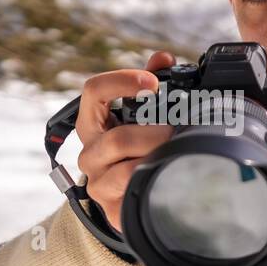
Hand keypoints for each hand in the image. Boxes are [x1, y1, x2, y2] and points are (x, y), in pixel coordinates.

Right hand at [75, 51, 176, 232]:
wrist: (130, 199)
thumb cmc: (135, 151)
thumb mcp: (138, 116)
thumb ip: (148, 85)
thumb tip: (163, 58)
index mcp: (93, 122)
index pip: (93, 91)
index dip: (122, 82)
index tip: (152, 83)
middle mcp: (90, 151)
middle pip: (118, 138)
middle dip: (155, 134)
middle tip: (176, 133)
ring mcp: (98, 181)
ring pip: (127, 168)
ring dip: (156, 160)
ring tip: (174, 156)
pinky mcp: (111, 207)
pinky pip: (135, 192)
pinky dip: (154, 180)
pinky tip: (168, 175)